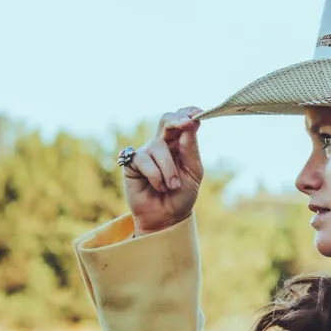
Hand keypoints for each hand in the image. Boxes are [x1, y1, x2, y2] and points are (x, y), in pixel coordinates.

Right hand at [122, 107, 204, 234]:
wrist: (166, 218)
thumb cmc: (181, 196)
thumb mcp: (193, 173)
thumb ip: (191, 149)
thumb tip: (190, 124)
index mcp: (179, 143)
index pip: (182, 120)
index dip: (188, 112)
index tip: (198, 112)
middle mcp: (162, 143)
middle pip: (166, 119)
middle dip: (176, 120)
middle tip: (186, 122)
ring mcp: (147, 151)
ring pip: (158, 147)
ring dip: (169, 170)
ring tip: (172, 186)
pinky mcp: (132, 162)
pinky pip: (144, 160)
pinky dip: (155, 176)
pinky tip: (157, 186)